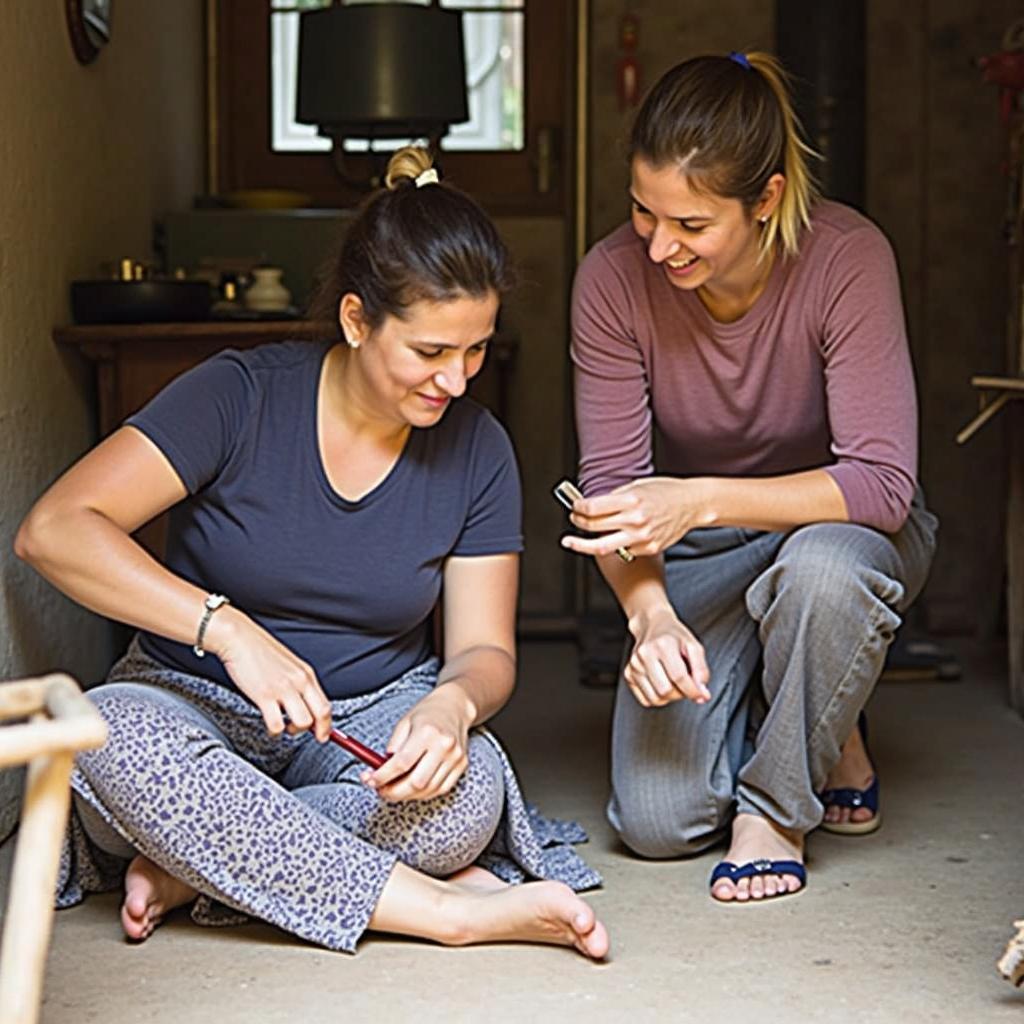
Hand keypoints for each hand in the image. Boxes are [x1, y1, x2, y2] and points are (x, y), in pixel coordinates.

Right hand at [207, 608, 331, 740]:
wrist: (238, 638)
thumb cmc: (259, 651)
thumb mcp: (288, 664)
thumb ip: (298, 683)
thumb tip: (304, 704)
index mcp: (306, 673)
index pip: (326, 704)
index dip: (328, 724)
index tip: (324, 734)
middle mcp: (299, 681)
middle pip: (321, 714)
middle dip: (320, 731)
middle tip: (314, 738)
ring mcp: (283, 689)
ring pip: (303, 722)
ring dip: (295, 731)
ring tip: (285, 727)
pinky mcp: (265, 695)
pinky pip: (277, 724)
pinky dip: (275, 731)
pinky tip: (270, 725)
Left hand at [363, 685, 472, 802]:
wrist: (455, 707)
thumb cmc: (427, 713)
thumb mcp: (404, 723)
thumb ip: (392, 748)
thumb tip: (379, 772)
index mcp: (427, 732)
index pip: (402, 763)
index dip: (383, 776)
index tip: (370, 780)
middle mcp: (444, 746)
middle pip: (416, 783)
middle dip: (394, 792)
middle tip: (380, 790)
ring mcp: (456, 757)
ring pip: (428, 790)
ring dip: (407, 795)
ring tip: (394, 789)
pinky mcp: (462, 765)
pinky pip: (440, 789)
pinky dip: (423, 794)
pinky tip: (412, 788)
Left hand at [561, 477, 709, 558]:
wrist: (691, 505)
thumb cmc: (664, 492)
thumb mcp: (637, 486)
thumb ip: (614, 497)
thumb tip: (590, 505)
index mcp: (631, 500)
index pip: (592, 508)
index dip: (577, 508)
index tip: (574, 507)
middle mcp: (635, 520)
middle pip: (592, 527)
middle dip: (577, 523)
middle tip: (573, 520)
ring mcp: (642, 537)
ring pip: (601, 547)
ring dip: (582, 544)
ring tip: (572, 542)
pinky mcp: (648, 549)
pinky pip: (622, 550)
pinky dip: (613, 545)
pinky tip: (612, 537)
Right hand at [625, 606, 710, 707]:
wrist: (653, 626)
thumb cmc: (674, 637)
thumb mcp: (694, 647)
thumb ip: (701, 670)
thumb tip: (702, 695)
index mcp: (662, 645)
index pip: (679, 677)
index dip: (693, 691)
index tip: (701, 695)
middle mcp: (644, 654)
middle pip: (665, 691)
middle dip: (681, 694)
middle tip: (686, 684)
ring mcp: (634, 665)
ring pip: (655, 699)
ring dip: (670, 697)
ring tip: (674, 684)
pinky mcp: (628, 674)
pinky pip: (646, 700)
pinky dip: (658, 698)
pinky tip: (663, 684)